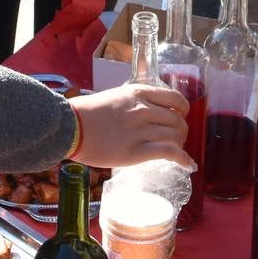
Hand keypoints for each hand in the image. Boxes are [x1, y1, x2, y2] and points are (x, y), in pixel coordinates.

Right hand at [68, 83, 192, 168]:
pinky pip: (170, 153)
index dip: (182, 111)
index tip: (179, 118)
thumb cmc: (85, 113)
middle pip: (178, 121)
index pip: (175, 100)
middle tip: (174, 140)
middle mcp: (144, 109)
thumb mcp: (114, 96)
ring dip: (180, 146)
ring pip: (176, 136)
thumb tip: (144, 114)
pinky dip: (183, 159)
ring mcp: (141, 130)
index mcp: (139, 93)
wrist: (69, 127)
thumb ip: (133, 103)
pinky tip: (187, 165)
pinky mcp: (137, 151)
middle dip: (180, 132)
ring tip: (176, 153)